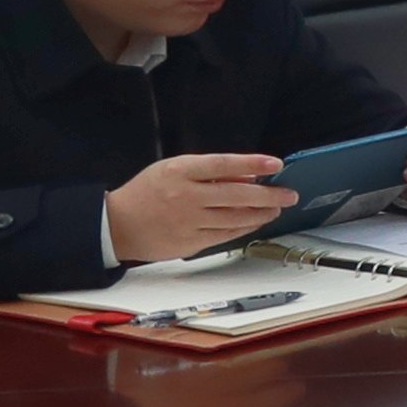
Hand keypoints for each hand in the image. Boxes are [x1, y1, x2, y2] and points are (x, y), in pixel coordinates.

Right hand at [105, 151, 292, 263]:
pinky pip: (226, 234)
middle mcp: (186, 196)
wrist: (118, 225)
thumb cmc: (147, 192)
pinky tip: (256, 221)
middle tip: (288, 194)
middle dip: (269, 195)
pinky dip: (244, 227)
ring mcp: (189, 222)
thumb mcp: (173, 169)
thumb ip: (209, 172)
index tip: (275, 164)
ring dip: (261, 213)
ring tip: (276, 208)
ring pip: (235, 218)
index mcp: (180, 172)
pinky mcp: (191, 243)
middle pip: (237, 195)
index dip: (252, 163)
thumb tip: (246, 176)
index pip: (223, 164)